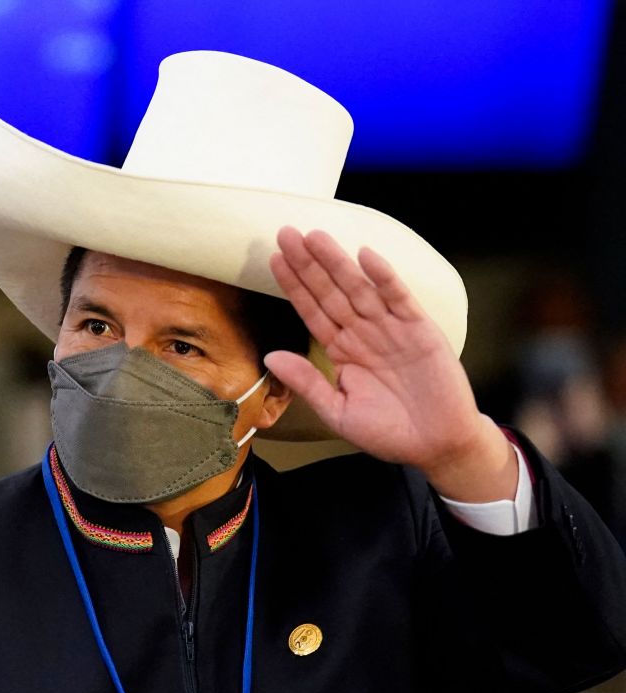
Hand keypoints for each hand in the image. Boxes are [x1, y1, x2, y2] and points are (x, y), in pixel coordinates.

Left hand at [267, 227, 516, 501]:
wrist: (435, 445)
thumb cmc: (388, 432)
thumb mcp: (338, 412)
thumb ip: (307, 383)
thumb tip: (269, 357)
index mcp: (342, 352)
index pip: (313, 312)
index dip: (294, 287)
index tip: (273, 261)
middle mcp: (363, 334)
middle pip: (331, 293)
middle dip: (309, 265)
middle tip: (285, 234)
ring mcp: (391, 329)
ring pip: (359, 289)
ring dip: (338, 263)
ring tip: (315, 237)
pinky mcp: (420, 330)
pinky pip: (398, 299)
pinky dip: (383, 278)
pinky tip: (365, 255)